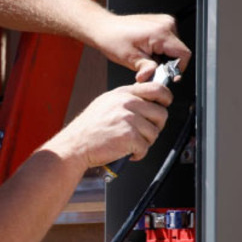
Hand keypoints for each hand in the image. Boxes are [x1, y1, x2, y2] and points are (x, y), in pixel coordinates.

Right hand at [42, 81, 172, 169]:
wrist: (75, 145)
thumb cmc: (88, 129)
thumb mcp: (105, 104)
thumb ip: (126, 100)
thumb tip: (147, 101)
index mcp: (122, 93)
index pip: (156, 88)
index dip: (166, 98)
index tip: (164, 105)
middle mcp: (126, 103)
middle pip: (160, 113)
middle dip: (156, 126)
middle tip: (144, 133)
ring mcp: (128, 119)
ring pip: (154, 132)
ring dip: (145, 142)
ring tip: (130, 143)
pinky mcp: (129, 136)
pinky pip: (146, 147)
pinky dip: (138, 153)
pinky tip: (127, 152)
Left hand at [92, 14, 190, 81]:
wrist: (105, 27)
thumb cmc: (114, 40)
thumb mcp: (129, 58)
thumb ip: (146, 68)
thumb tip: (152, 79)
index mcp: (161, 32)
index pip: (183, 55)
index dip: (177, 69)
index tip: (166, 76)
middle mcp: (166, 24)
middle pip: (179, 52)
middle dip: (167, 64)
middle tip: (150, 67)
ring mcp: (165, 21)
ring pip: (174, 47)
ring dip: (163, 57)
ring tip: (146, 57)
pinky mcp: (161, 22)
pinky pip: (169, 40)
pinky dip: (160, 49)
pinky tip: (147, 51)